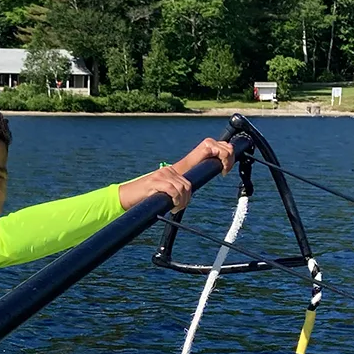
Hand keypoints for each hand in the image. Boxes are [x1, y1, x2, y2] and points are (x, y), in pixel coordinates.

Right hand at [117, 137, 236, 211]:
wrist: (127, 198)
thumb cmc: (149, 198)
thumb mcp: (170, 191)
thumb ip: (182, 188)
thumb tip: (192, 191)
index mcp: (180, 168)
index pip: (205, 148)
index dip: (221, 150)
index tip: (227, 165)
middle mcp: (174, 167)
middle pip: (206, 151)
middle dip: (221, 158)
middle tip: (224, 172)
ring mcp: (165, 173)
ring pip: (187, 185)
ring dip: (184, 200)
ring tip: (175, 206)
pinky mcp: (156, 181)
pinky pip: (174, 190)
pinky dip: (175, 201)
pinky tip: (170, 206)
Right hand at [118, 165, 193, 212]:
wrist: (126, 196)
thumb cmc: (142, 196)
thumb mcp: (160, 190)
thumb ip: (171, 189)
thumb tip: (185, 197)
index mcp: (168, 171)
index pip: (187, 183)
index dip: (188, 196)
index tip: (182, 205)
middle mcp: (165, 170)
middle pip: (186, 186)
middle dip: (185, 200)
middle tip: (177, 209)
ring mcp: (160, 175)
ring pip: (181, 188)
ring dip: (181, 202)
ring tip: (174, 209)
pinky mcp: (154, 182)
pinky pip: (172, 190)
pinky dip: (175, 199)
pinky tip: (172, 206)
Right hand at [180, 138, 235, 175]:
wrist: (182, 171)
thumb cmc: (192, 169)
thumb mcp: (206, 161)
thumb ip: (215, 156)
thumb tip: (226, 155)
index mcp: (210, 143)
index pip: (227, 146)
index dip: (230, 157)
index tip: (225, 168)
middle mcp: (209, 141)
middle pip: (230, 148)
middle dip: (230, 161)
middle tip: (224, 170)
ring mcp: (208, 144)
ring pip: (229, 151)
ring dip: (229, 163)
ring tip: (223, 171)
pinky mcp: (207, 148)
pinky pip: (224, 154)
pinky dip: (226, 163)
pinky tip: (221, 171)